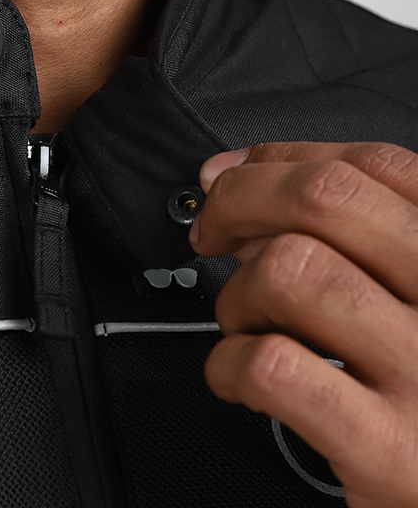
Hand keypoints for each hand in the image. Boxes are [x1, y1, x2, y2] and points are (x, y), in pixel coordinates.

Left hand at [189, 142, 417, 507]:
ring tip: (243, 322)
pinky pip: (276, 367)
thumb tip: (230, 175)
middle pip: (325, 198)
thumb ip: (342, 225)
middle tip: (212, 233)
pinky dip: (230, 362)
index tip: (231, 177)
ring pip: (292, 271)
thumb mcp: (409, 286)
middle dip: (238, 201)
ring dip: (237, 293)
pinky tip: (238, 374)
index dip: (279, 159)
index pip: (372, 165)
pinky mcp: (392, 451)